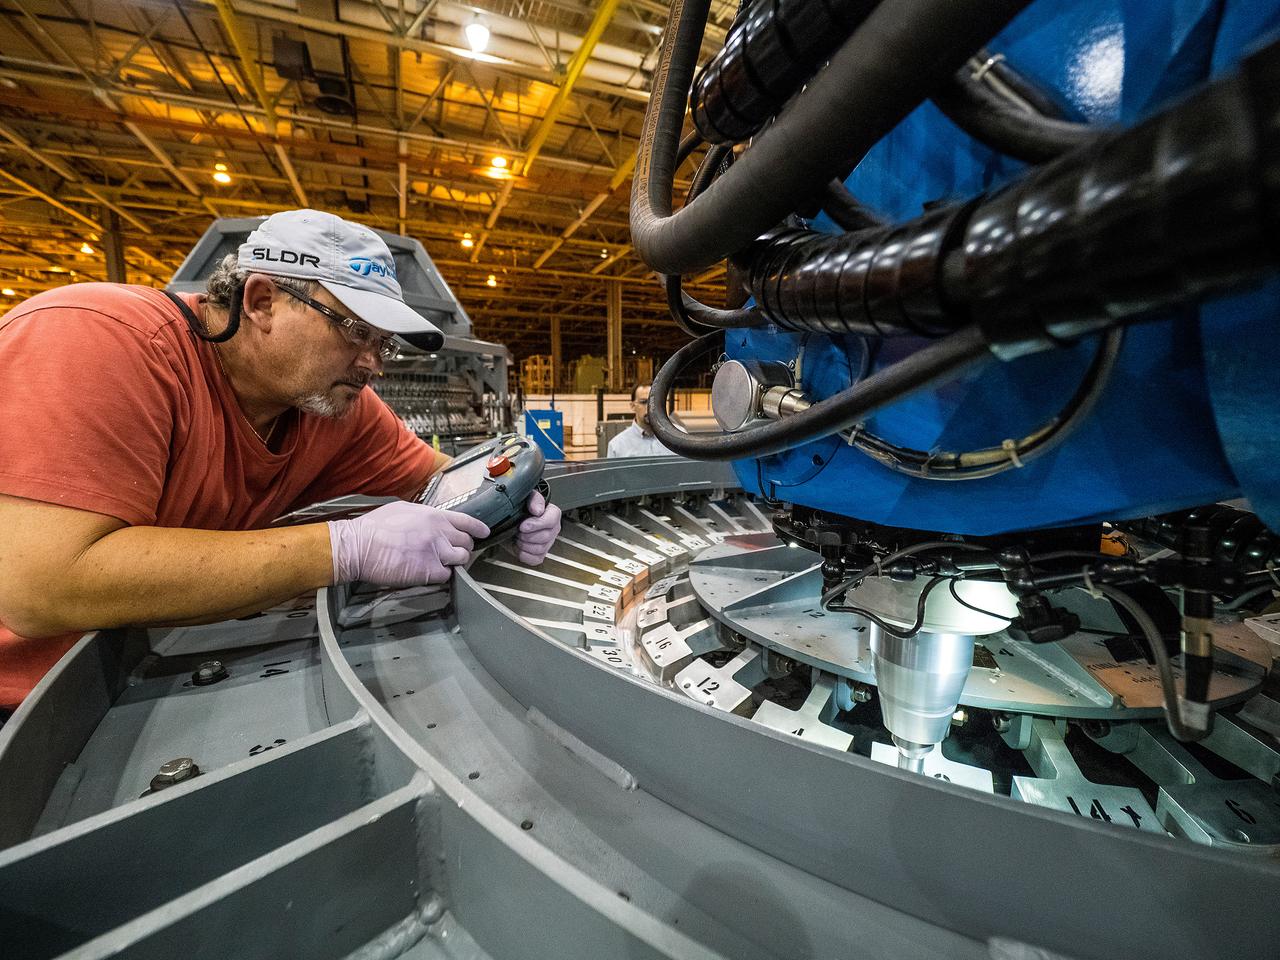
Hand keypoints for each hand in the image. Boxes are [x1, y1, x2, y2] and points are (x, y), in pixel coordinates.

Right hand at [328, 501, 489, 586]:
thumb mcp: (403, 509)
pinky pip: (446, 576)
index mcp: (434, 516)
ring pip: (460, 560)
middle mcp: (439, 532)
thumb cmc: (375, 528)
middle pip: (466, 543)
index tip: (483, 533)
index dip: (478, 529)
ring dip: (453, 563)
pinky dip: (440, 576)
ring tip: (440, 563)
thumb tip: (433, 521)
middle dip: (463, 548)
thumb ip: (424, 516)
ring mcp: (436, 552)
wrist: (359, 545)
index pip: (466, 521)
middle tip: (453, 552)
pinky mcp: (428, 571)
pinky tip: (428, 573)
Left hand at [514, 490, 560, 564]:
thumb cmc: (519, 508)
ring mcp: (547, 543)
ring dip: (524, 544)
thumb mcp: (525, 497)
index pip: (551, 520)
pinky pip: (535, 559)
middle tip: (518, 530)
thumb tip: (538, 510)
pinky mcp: (539, 555)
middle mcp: (552, 529)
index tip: (523, 525)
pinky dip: (523, 554)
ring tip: (517, 536)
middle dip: (527, 535)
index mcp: (552, 514)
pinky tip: (519, 546)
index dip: (537, 524)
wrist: (508, 521)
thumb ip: (534, 499)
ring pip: (539, 549)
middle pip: (545, 537)